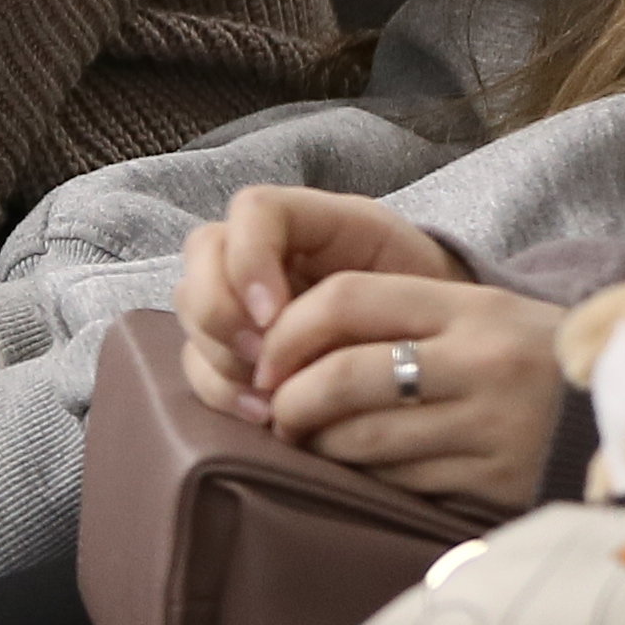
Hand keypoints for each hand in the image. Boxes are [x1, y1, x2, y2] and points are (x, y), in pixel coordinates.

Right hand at [176, 183, 461, 407]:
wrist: (434, 348)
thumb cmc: (427, 309)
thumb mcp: (411, 280)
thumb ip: (356, 290)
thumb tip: (286, 333)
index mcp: (310, 221)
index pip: (253, 210)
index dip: (249, 259)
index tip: (272, 316)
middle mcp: (262, 250)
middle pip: (203, 255)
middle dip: (221, 312)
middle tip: (262, 360)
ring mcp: (241, 297)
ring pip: (190, 308)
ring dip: (217, 354)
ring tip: (266, 397)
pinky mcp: (233, 346)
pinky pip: (196, 360)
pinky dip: (219, 388)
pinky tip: (259, 414)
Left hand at [254, 270, 571, 505]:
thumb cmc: (531, 360)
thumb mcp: (482, 314)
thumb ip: (400, 315)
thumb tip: (289, 340)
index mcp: (471, 308)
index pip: (347, 300)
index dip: (289, 330)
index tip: (269, 356)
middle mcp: (481, 364)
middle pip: (344, 375)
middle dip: (290, 400)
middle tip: (274, 412)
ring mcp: (491, 428)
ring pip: (363, 439)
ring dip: (317, 446)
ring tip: (306, 442)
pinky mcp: (495, 483)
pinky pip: (400, 483)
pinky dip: (363, 479)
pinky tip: (356, 472)